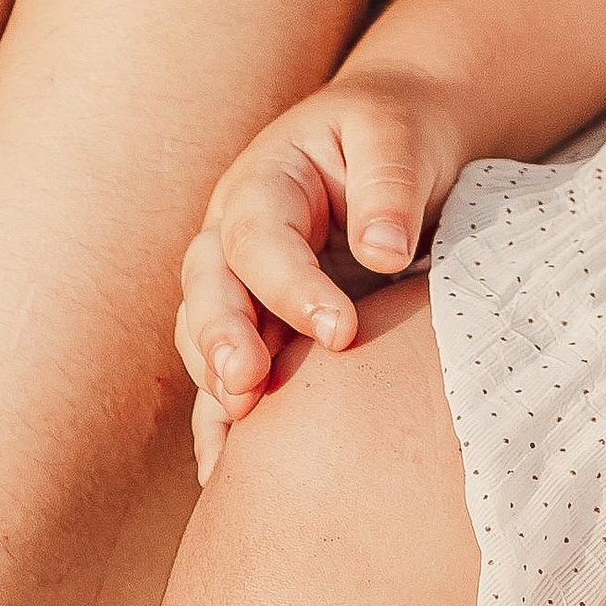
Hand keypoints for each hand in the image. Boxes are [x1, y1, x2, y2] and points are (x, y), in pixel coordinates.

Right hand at [175, 64, 468, 483]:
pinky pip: (225, 375)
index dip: (290, 286)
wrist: (401, 145)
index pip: (260, 234)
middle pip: (207, 285)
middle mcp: (236, 232)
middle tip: (248, 386)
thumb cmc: (399, 134)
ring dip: (217, 383)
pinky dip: (219, 421)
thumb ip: (389, 185)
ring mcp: (240, 283)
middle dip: (221, 338)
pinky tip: (223, 471)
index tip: (341, 332)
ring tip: (240, 431)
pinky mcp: (258, 327)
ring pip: (204, 334)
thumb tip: (382, 251)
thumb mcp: (398, 136)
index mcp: (268, 178)